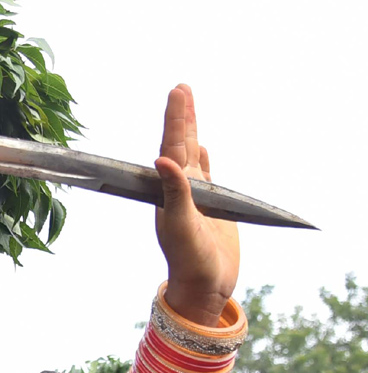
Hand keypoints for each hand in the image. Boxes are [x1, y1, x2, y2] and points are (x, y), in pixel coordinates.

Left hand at [155, 84, 239, 325]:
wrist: (204, 285)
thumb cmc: (188, 258)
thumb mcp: (179, 223)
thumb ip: (174, 192)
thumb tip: (162, 159)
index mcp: (169, 188)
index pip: (171, 145)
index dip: (175, 118)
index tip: (176, 92)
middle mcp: (180, 187)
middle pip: (181, 143)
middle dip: (182, 115)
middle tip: (181, 87)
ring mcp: (195, 196)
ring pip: (194, 154)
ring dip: (191, 131)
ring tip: (188, 107)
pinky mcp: (211, 206)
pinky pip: (207, 175)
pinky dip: (206, 158)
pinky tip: (204, 147)